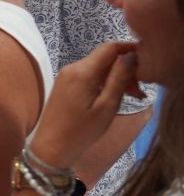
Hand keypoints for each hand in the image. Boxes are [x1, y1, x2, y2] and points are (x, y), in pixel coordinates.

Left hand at [30, 41, 141, 168]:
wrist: (51, 148)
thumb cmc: (81, 131)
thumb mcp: (107, 106)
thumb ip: (119, 78)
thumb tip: (130, 56)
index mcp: (82, 71)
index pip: (110, 47)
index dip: (130, 50)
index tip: (146, 66)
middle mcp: (72, 68)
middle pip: (105, 57)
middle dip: (124, 69)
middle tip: (139, 93)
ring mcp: (66, 75)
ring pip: (98, 67)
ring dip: (115, 77)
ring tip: (129, 97)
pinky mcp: (64, 84)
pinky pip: (88, 75)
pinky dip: (103, 82)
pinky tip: (111, 97)